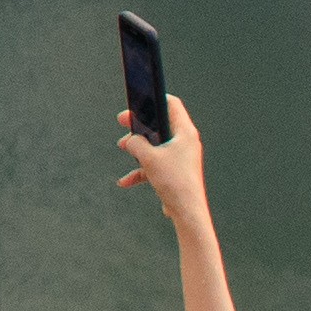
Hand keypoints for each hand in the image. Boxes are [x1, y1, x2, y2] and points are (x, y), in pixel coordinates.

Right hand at [114, 91, 212, 219]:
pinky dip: (141, 170)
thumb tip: (129, 141)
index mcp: (185, 133)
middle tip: (123, 122)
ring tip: (123, 147)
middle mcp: (185, 143)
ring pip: (156, 145)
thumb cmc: (175, 182)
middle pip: (160, 125)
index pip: (172, 105)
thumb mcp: (149, 158)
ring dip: (138, 147)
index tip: (139, 98)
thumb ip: (135, 144)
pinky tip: (126, 180)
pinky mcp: (175, 172)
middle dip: (139, 125)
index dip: (155, 98)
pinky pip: (155, 165)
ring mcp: (180, 158)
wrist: (187, 212)